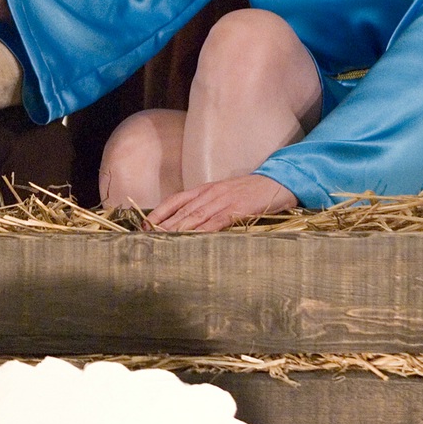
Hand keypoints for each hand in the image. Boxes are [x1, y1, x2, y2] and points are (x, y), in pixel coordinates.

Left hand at [146, 174, 296, 232]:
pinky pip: (216, 222)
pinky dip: (202, 232)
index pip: (176, 200)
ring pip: (195, 217)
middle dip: (163, 225)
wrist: (278, 182)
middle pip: (181, 211)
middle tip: (146, 238)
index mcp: (206, 189)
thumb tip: (189, 223)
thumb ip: (208, 206)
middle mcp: (211, 193)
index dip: (159, 212)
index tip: (144, 225)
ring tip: (161, 240)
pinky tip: (192, 240)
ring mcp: (223, 201)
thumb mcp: (225, 195)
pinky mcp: (237, 209)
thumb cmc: (251, 192)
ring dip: (177, 229)